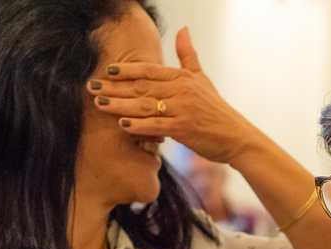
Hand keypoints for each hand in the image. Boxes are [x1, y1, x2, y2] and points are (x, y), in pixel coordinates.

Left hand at [87, 27, 262, 164]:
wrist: (237, 137)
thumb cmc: (217, 111)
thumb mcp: (203, 79)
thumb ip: (188, 56)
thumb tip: (182, 29)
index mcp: (184, 77)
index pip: (149, 70)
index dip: (127, 70)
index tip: (107, 71)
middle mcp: (182, 91)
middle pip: (141, 87)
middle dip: (114, 87)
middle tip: (92, 86)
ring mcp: (183, 110)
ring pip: (145, 105)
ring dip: (120, 104)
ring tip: (100, 104)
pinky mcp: (185, 129)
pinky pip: (157, 126)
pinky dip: (139, 125)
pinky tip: (122, 124)